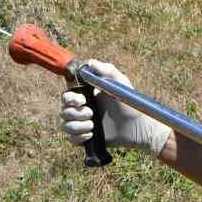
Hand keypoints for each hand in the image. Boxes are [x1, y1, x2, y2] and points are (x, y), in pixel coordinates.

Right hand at [58, 60, 172, 156]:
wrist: (138, 127)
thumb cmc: (130, 103)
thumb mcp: (120, 83)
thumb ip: (107, 70)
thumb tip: (90, 62)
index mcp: (86, 96)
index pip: (66, 95)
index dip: (70, 98)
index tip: (82, 100)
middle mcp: (82, 109)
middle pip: (63, 111)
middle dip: (75, 113)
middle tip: (91, 113)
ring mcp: (83, 124)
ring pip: (65, 126)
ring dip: (77, 126)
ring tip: (93, 126)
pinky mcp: (86, 138)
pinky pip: (71, 139)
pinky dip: (78, 137)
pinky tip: (91, 135)